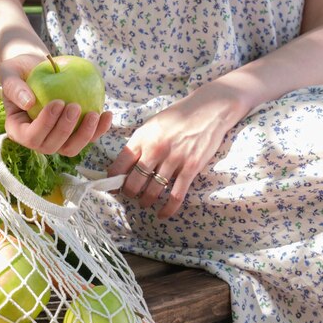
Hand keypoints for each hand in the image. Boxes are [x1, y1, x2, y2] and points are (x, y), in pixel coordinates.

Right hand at [0, 54, 112, 155]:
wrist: (38, 69)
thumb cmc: (20, 70)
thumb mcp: (9, 72)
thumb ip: (13, 86)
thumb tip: (29, 103)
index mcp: (18, 130)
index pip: (30, 137)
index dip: (45, 124)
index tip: (58, 102)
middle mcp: (37, 140)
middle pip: (51, 147)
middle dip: (65, 130)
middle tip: (75, 105)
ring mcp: (56, 140)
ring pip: (71, 149)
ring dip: (85, 135)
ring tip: (94, 113)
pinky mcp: (73, 135)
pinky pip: (87, 138)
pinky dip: (99, 129)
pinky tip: (107, 114)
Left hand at [107, 84, 247, 218]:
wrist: (209, 109)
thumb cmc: (178, 116)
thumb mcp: (152, 125)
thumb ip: (139, 143)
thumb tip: (123, 165)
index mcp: (142, 137)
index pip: (120, 164)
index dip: (113, 179)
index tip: (113, 186)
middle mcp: (155, 149)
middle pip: (134, 182)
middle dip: (129, 193)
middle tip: (130, 196)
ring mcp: (174, 159)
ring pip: (153, 191)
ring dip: (146, 201)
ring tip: (145, 203)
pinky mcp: (191, 167)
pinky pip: (176, 195)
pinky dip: (168, 208)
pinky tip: (162, 214)